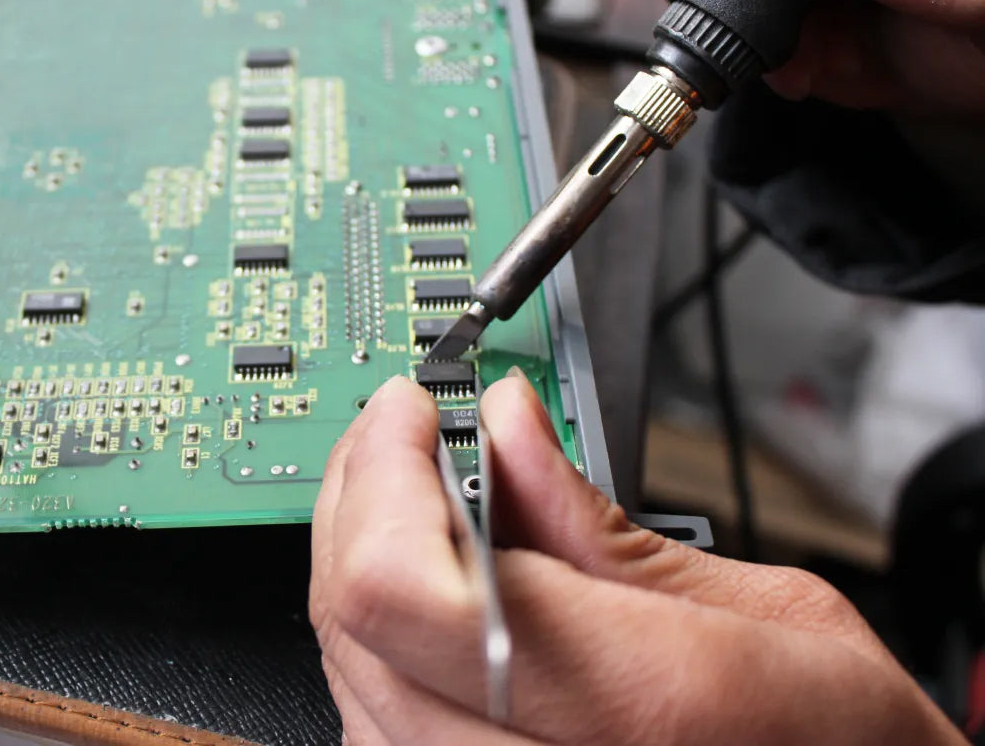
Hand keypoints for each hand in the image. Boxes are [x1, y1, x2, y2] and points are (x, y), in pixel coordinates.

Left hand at [310, 372, 966, 744]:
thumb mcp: (777, 613)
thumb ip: (605, 526)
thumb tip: (506, 421)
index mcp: (634, 712)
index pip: (405, 587)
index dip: (382, 474)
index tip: (410, 410)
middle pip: (357, 621)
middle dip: (364, 495)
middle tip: (408, 433)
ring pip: (348, 670)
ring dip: (361, 557)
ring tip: (419, 494)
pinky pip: (374, 719)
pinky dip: (382, 630)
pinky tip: (431, 578)